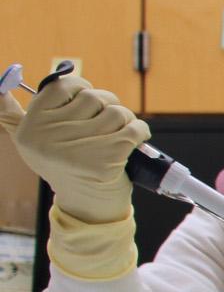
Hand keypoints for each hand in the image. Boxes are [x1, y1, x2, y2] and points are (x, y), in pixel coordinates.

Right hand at [1, 74, 148, 223]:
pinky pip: (134, 129)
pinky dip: (140, 133)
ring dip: (126, 121)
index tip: (88, 105)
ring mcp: (75, 151)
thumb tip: (0, 87)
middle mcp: (47, 138)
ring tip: (118, 135)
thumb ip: (13, 116)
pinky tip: (134, 143)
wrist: (86, 206)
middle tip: (106, 126)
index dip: (82, 89)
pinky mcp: (104, 162)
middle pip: (94, 98)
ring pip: (117, 112)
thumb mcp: (33, 141)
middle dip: (108, 107)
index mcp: (30, 128)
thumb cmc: (66, 166)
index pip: (62, 85)